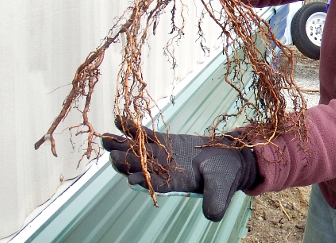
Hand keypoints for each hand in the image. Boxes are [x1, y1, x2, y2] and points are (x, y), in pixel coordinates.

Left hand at [101, 120, 258, 221]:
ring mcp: (163, 155)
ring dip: (122, 145)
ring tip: (106, 138)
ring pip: (138, 150)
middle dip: (126, 161)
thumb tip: (212, 216)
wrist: (229, 160)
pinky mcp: (166, 142)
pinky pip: (147, 135)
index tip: (133, 178)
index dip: (144, 181)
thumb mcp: (222, 190)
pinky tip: (120, 121)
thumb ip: (215, 202)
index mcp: (175, 185)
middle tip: (112, 155)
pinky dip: (134, 129)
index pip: (156, 184)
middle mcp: (164, 171)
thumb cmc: (225, 176)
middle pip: (140, 167)